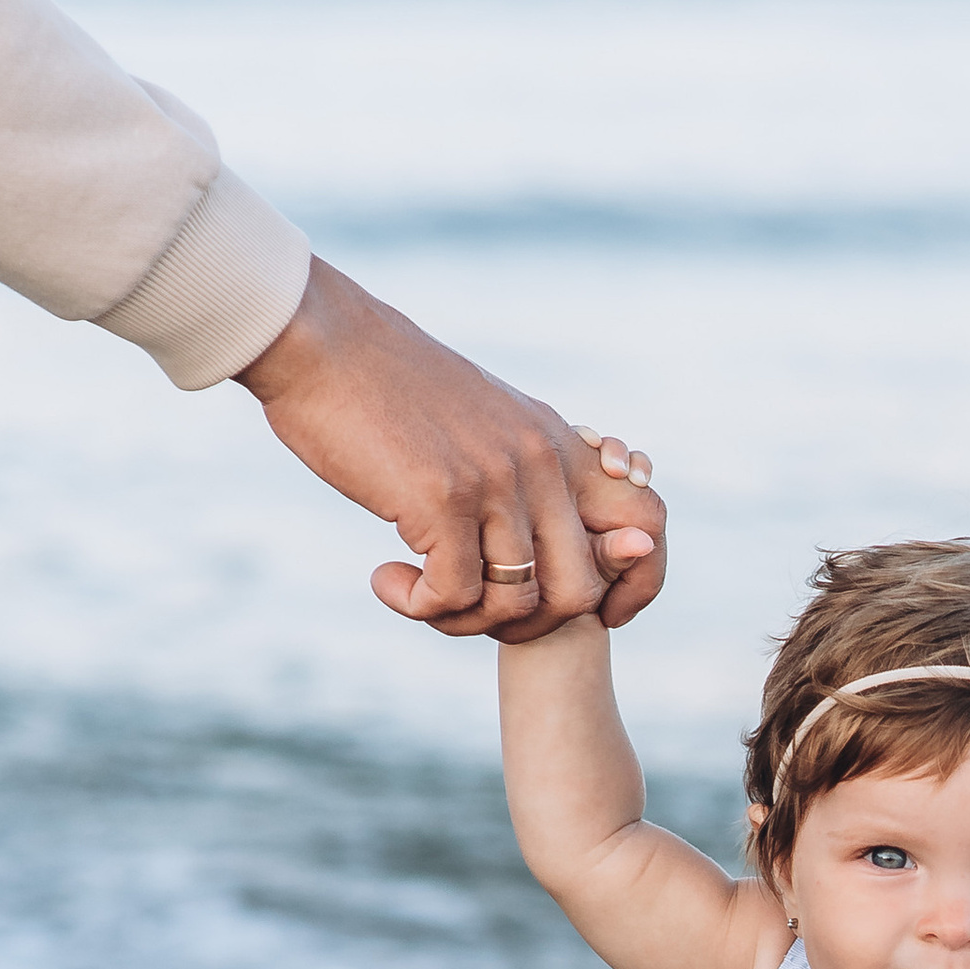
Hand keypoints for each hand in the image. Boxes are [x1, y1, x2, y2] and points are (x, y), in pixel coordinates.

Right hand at [233, 256, 667, 638]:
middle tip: (469, 609)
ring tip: (421, 596)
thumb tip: (542, 541)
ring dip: (464, 621)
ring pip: (518, 604)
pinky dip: (419, 606)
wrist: (321, 342)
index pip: (648, 523)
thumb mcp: (481, 423)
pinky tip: (388, 579)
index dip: (635, 583)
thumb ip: (521, 473)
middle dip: (528, 625)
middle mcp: (540, 463)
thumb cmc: (386, 389)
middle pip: (580, 590)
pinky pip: (456, 596)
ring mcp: (495, 481)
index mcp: (558, 443)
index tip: (591, 610)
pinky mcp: (442, 500)